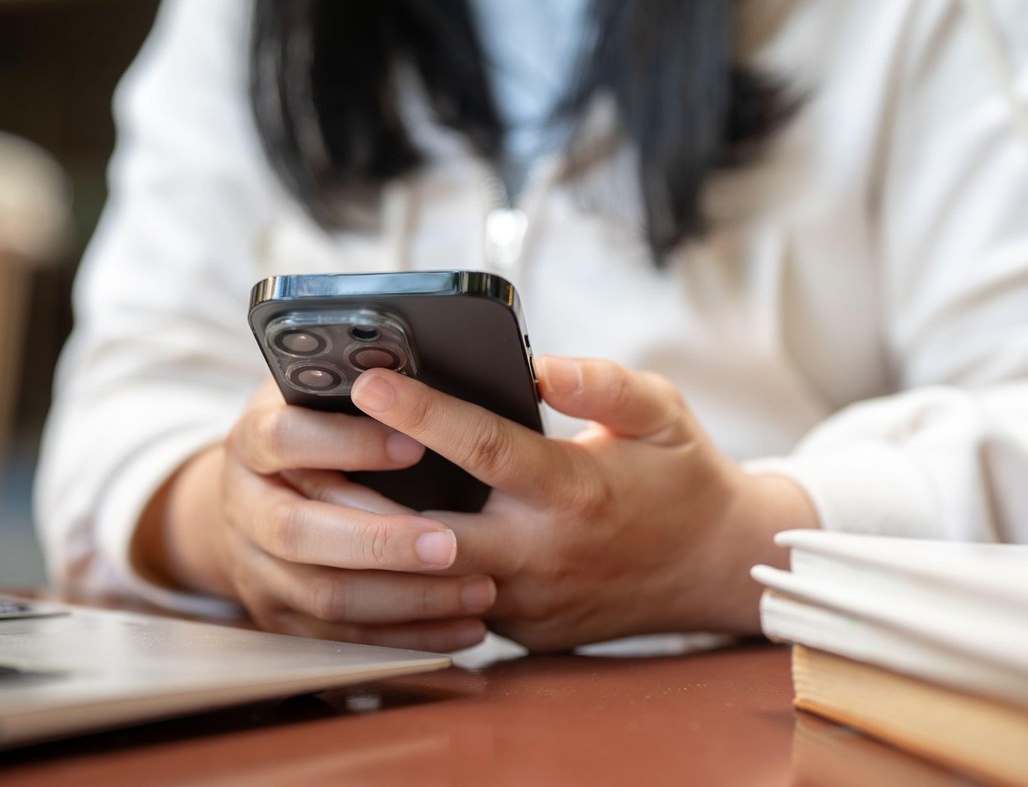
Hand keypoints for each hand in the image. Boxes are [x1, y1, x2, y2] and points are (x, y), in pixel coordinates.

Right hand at [139, 381, 497, 651]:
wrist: (255, 492)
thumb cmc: (313, 426)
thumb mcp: (319, 391)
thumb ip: (357, 379)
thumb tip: (420, 365)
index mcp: (253, 437)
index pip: (286, 436)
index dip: (347, 442)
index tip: (416, 444)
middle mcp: (243, 504)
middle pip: (299, 530)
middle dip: (380, 540)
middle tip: (452, 542)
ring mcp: (255, 566)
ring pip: (325, 595)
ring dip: (406, 598)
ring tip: (479, 590)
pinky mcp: (279, 615)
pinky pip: (343, 640)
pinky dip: (407, 638)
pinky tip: (463, 629)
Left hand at [349, 356, 815, 651]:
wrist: (716, 568)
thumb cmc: (683, 478)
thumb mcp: (661, 412)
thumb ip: (602, 383)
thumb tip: (536, 364)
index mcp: (575, 490)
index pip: (481, 447)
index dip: (419, 411)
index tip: (368, 378)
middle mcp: (544, 553)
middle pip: (427, 529)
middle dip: (363, 493)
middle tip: (311, 449)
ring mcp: (530, 600)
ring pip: (429, 575)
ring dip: (377, 536)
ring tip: (325, 487)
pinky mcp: (524, 629)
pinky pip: (453, 599)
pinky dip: (413, 568)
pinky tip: (379, 530)